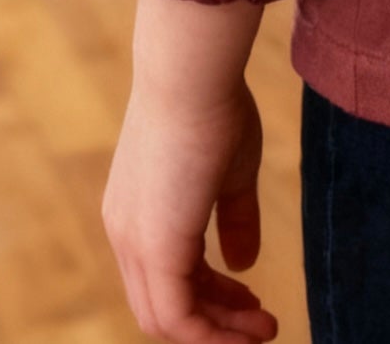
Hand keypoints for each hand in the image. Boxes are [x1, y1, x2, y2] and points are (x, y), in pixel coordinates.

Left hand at [101, 77, 278, 340]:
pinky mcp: (154, 249)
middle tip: (260, 321)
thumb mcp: (229, 172)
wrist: (192, 72)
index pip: (165, 278)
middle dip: (216, 320)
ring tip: (263, 329)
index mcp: (136, 213)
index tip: (251, 296)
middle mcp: (126, 234)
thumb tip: (242, 264)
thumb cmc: (214, 107)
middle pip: (164, 307)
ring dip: (218, 331)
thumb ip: (234, 219)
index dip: (210, 296)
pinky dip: (212, 332)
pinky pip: (178, 317)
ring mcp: (134, 243)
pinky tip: (251, 325)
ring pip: (168, 319)